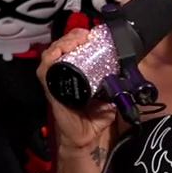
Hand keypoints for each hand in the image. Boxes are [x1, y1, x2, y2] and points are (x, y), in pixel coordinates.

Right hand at [37, 28, 124, 160]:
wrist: (85, 139)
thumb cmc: (95, 119)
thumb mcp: (110, 99)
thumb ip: (116, 88)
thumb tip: (126, 76)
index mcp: (78, 73)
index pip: (74, 48)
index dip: (79, 37)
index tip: (91, 33)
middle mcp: (64, 74)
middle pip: (61, 46)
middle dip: (71, 36)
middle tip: (84, 35)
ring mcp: (55, 81)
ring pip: (51, 54)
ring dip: (62, 43)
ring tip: (74, 41)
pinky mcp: (50, 90)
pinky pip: (45, 71)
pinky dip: (50, 59)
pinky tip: (59, 52)